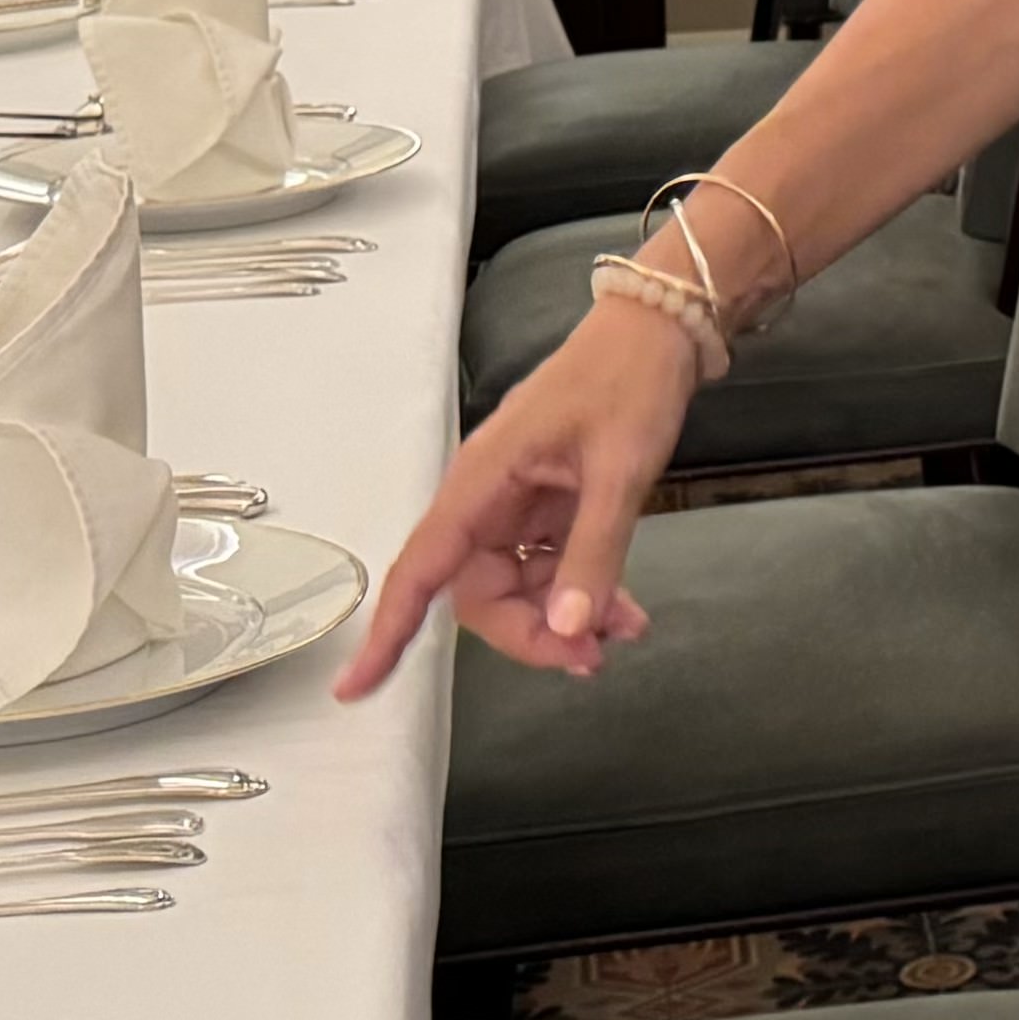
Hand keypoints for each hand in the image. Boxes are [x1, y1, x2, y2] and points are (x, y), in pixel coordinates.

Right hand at [337, 296, 693, 695]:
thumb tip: (566, 628)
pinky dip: (580, 593)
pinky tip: (622, 609)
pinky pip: (547, 570)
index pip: (421, 568)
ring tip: (625, 628)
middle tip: (593, 653)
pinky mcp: (549, 508)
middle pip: (479, 594)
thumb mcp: (619, 472)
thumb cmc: (629, 381)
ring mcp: (518, 504)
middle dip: (530, 632)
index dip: (388, 631)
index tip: (357, 687)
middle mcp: (488, 497)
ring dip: (563, 617)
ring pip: (517, 589)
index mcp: (482, 480)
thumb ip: (592, 554)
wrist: (661, 333)